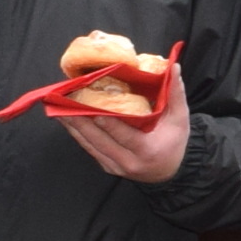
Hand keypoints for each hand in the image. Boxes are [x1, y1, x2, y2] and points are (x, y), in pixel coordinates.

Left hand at [58, 62, 190, 184]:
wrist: (171, 173)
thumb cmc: (175, 143)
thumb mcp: (180, 119)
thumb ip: (176, 93)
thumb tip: (174, 67)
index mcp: (146, 150)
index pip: (122, 134)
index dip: (105, 122)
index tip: (90, 108)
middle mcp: (128, 162)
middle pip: (99, 140)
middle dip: (80, 121)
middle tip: (64, 104)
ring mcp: (115, 167)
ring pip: (90, 145)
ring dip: (74, 127)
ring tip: (59, 110)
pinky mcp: (107, 167)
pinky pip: (90, 149)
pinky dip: (78, 135)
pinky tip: (69, 122)